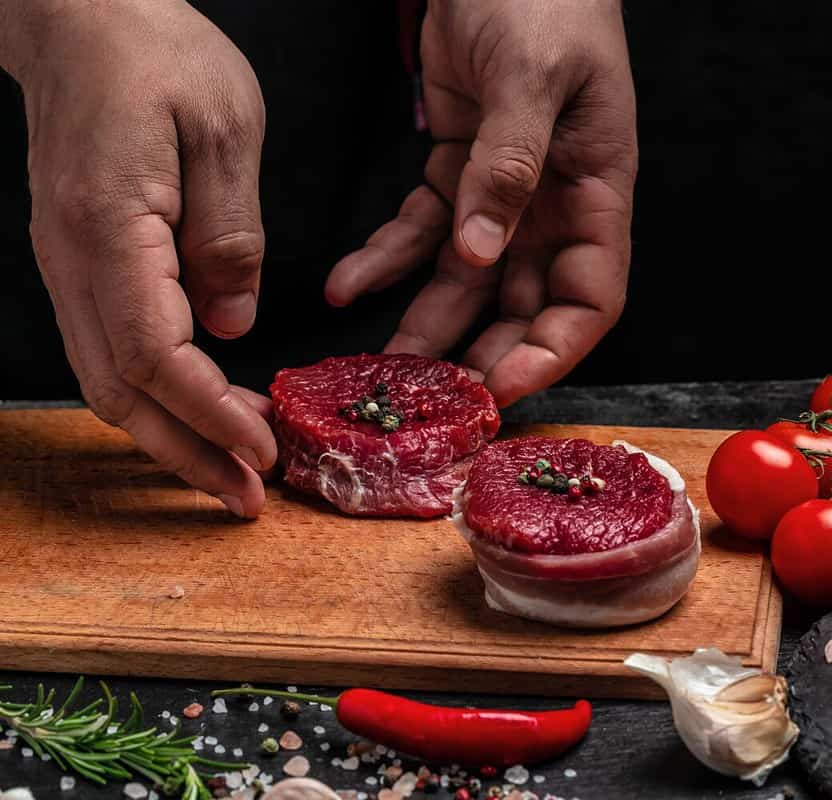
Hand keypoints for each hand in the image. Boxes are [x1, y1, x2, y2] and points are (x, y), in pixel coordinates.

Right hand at [4, 0, 275, 515]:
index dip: (210, 415)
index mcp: (112, 228)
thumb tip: (234, 326)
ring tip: (234, 470)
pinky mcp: (81, 263)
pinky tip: (205, 409)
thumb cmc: (155, 55)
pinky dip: (160, 395)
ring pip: (109, 380)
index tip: (264, 451)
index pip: (158, 355)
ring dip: (171, 435)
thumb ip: (230, 234)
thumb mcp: (223, 131)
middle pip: (122, 391)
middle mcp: (75, 261)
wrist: (80, 18)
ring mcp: (69, 266)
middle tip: (249, 497)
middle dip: (188, 453)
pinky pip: (113, 350)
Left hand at [326, 0, 637, 406]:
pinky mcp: (455, 169)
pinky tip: (346, 283)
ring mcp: (502, 192)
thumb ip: (510, 165)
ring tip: (379, 367)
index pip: (589, 297)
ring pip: (466, 281)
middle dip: (483, 354)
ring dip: (425, 324)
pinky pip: (419, 231)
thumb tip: (482, 252)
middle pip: (524, 304)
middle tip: (433, 398)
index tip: (504, 386)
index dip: (553, 350)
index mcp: (595, 190)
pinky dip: (384, 260)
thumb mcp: (532, 77)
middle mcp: (552, 205)